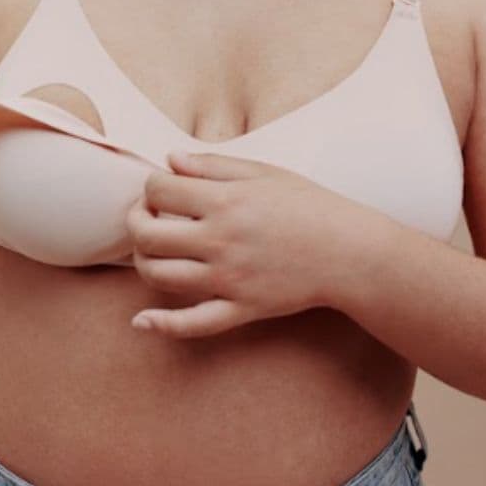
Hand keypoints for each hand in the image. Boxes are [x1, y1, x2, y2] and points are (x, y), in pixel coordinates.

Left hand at [124, 149, 369, 337]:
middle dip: (136, 221)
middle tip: (146, 216)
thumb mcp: (263, 172)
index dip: (151, 186)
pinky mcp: (240, 309)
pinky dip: (161, 326)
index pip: (159, 190)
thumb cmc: (307, 205)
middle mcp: (221, 239)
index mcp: (225, 200)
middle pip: (147, 234)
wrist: (349, 252)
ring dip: (142, 262)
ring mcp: (228, 278)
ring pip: (159, 276)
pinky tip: (140, 321)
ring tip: (153, 250)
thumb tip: (169, 160)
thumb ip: (212, 165)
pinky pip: (192, 324)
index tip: (161, 188)